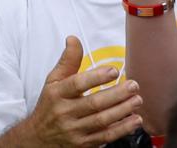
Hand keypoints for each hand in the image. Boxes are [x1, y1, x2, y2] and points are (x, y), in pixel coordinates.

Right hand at [21, 36, 143, 147]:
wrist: (39, 137)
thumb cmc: (49, 105)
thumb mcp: (53, 81)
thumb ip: (67, 61)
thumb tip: (73, 39)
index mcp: (57, 93)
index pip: (77, 84)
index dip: (96, 77)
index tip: (113, 70)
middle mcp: (65, 112)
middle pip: (93, 103)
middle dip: (116, 94)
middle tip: (133, 86)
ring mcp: (75, 130)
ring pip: (102, 120)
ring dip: (122, 110)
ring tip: (137, 100)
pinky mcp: (84, 144)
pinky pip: (105, 136)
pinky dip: (122, 129)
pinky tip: (134, 120)